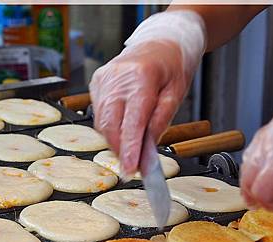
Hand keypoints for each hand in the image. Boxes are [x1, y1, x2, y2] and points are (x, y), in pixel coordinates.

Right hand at [89, 11, 205, 176]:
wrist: (160, 41)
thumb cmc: (172, 66)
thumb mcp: (176, 94)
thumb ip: (160, 122)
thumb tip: (147, 150)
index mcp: (142, 77)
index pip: (132, 122)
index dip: (129, 149)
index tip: (130, 170)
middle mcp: (117, 77)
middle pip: (111, 125)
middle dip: (120, 150)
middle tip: (133, 166)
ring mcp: (103, 79)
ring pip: (102, 123)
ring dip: (115, 141)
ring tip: (131, 149)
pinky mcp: (97, 83)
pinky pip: (99, 114)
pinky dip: (110, 127)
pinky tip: (123, 128)